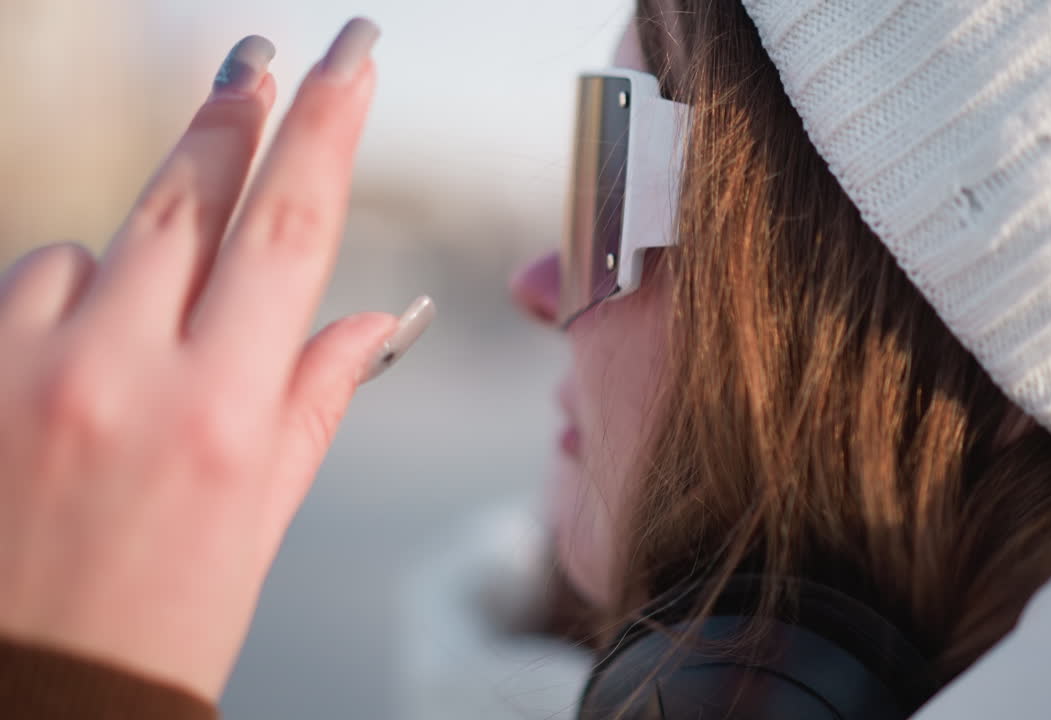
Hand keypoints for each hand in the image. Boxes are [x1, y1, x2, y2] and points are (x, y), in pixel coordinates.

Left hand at [0, 18, 430, 699]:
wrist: (28, 698)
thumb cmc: (160, 624)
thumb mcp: (263, 519)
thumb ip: (315, 400)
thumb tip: (377, 320)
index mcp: (224, 415)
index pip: (291, 228)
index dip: (328, 123)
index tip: (352, 58)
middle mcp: (126, 374)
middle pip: (191, 193)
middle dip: (233, 113)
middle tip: (260, 57)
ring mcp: (31, 370)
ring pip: (99, 242)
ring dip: (139, 250)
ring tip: (148, 332)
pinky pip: (29, 282)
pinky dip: (64, 294)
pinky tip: (76, 357)